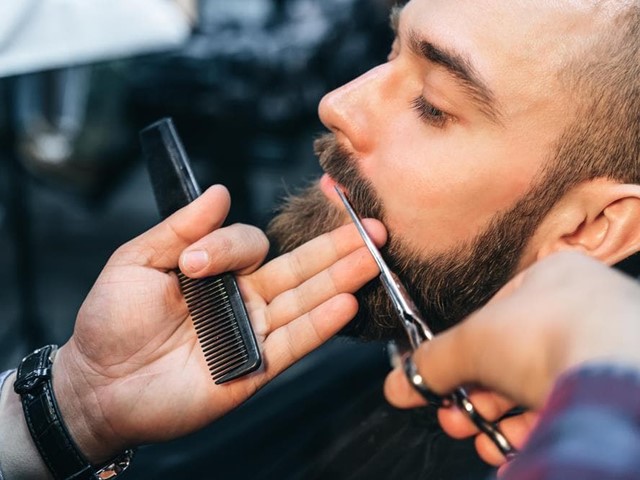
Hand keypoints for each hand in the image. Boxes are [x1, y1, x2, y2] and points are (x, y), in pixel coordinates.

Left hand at [52, 185, 385, 462]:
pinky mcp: (256, 367)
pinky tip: (346, 302)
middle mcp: (243, 299)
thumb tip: (218, 190)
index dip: (230, 247)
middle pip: (297, 268)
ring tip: (372, 256)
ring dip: (339, 279)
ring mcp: (253, 332)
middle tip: (370, 226)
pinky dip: (320, 324)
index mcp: (218, 271)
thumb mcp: (137, 261)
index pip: (250, 245)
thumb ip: (181, 227)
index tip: (194, 264)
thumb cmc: (112, 322)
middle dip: (335, 247)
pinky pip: (293, 343)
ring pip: (304, 301)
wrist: (100, 385)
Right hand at [384, 252, 639, 462]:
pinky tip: (510, 448)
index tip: (441, 383)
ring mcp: (605, 345)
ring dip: (498, 417)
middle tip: (453, 417)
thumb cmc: (549, 334)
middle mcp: (583, 306)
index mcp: (551, 274)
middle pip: (510, 357)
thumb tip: (399, 382)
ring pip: (536, 386)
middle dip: (474, 395)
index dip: (461, 354)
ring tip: (479, 439)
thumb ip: (431, 361)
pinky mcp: (616, 384)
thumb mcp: (470, 342)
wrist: (616, 374)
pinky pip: (565, 406)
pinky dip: (533, 429)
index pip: (491, 316)